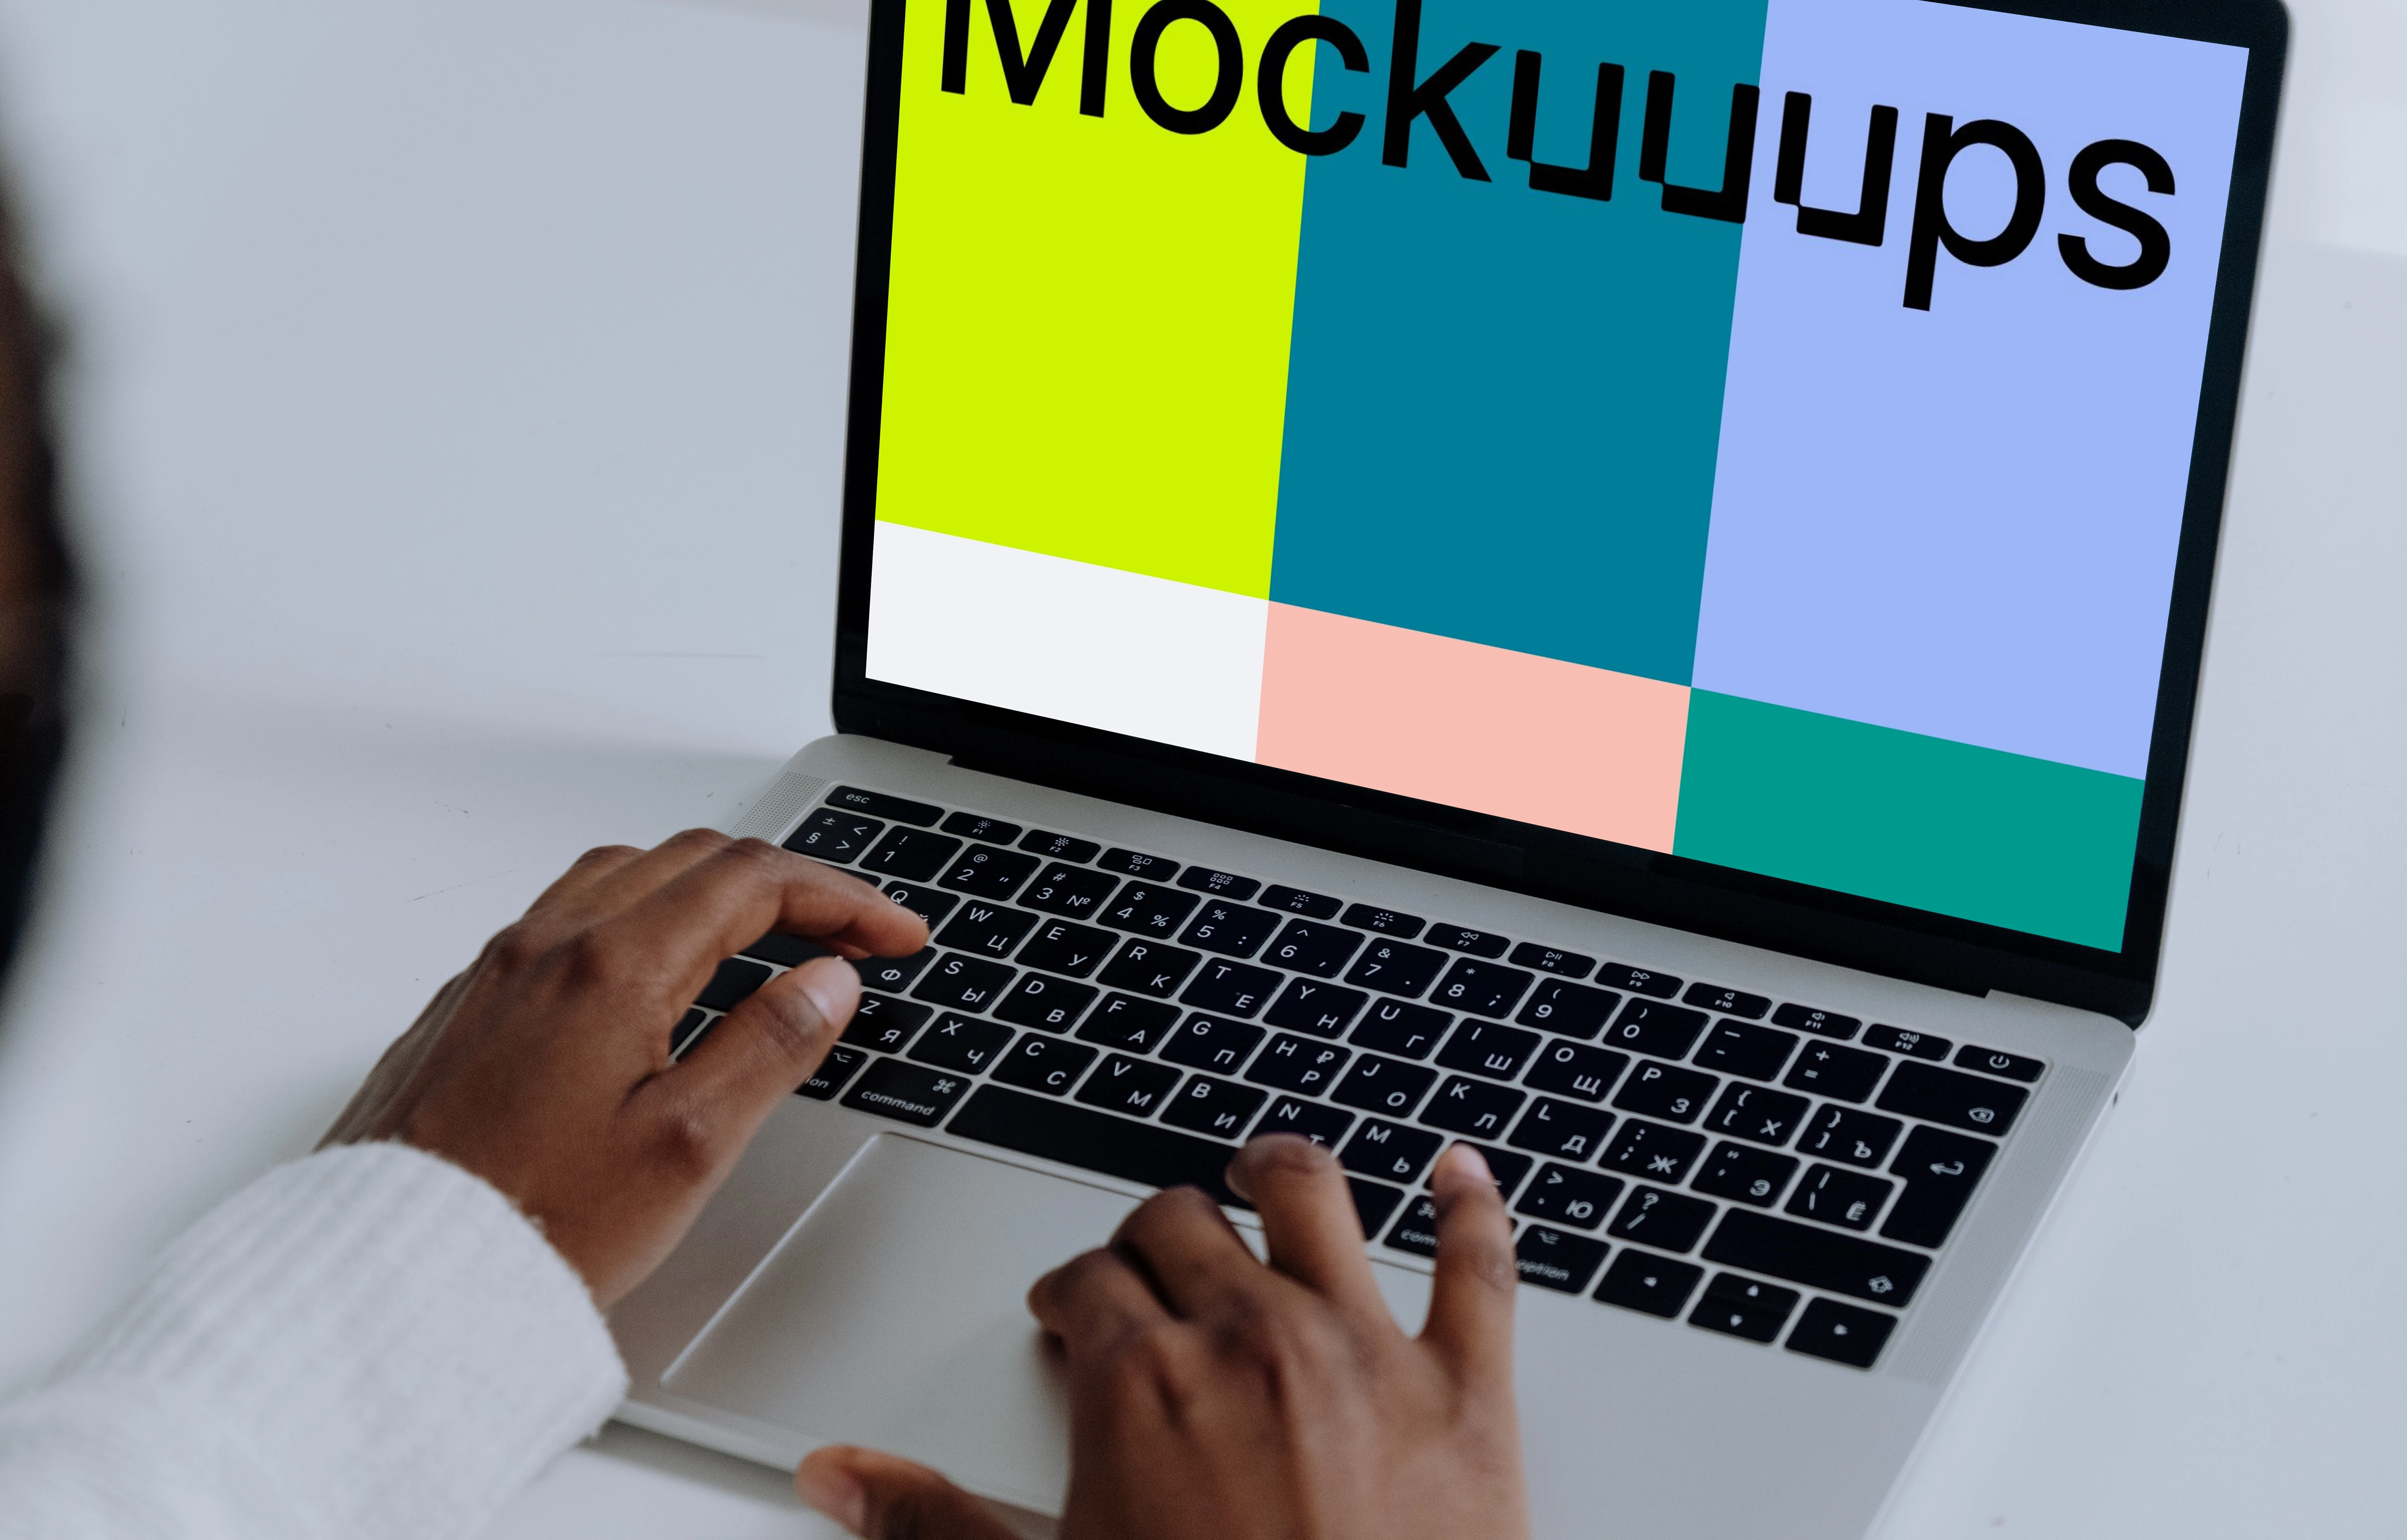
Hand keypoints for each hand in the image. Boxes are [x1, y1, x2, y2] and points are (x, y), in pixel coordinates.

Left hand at [323, 830, 925, 1304]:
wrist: (387, 1276)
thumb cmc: (529, 1227)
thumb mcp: (688, 1148)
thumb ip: (767, 1048)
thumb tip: (825, 983)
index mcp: (612, 967)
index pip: (753, 883)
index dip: (842, 899)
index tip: (893, 934)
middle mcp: (547, 947)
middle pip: (692, 860)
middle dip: (787, 884)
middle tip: (848, 936)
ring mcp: (497, 972)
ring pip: (624, 876)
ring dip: (709, 888)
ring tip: (764, 936)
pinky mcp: (466, 1007)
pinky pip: (566, 917)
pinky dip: (640, 915)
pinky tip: (656, 972)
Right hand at [795, 1139, 1527, 1539]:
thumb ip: (935, 1526)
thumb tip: (844, 1478)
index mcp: (1143, 1383)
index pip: (1085, 1280)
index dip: (1070, 1292)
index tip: (1072, 1311)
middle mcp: (1251, 1338)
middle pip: (1182, 1223)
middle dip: (1153, 1234)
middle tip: (1149, 1263)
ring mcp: (1365, 1352)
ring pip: (1315, 1200)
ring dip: (1281, 1172)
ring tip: (1265, 1171)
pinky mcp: (1468, 1391)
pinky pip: (1480, 1265)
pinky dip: (1473, 1205)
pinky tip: (1461, 1171)